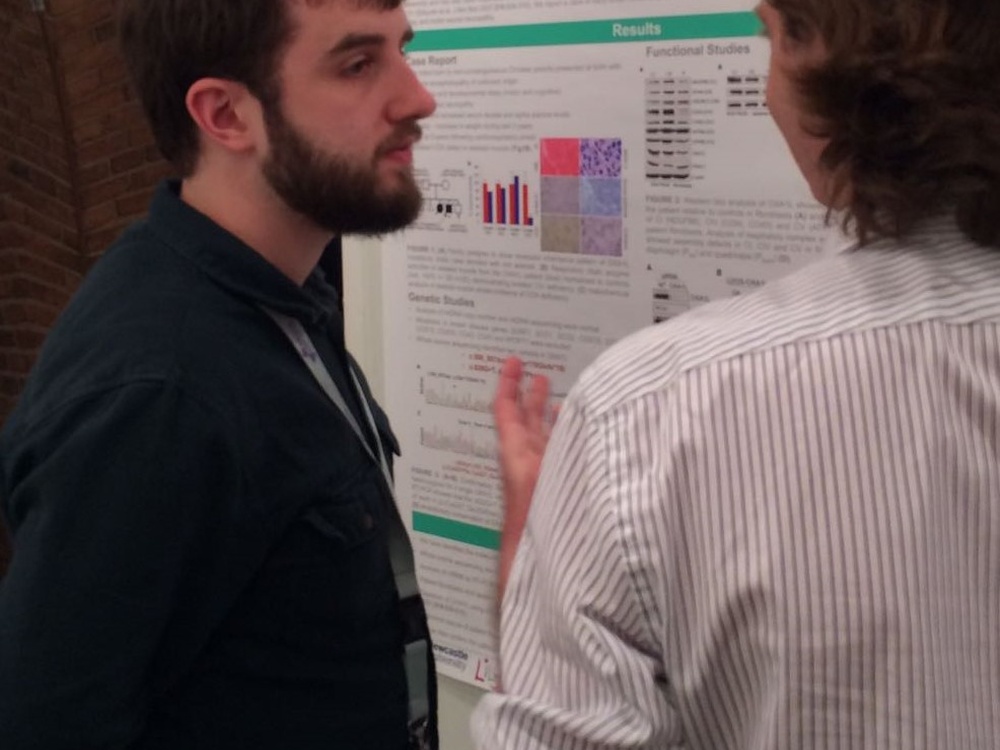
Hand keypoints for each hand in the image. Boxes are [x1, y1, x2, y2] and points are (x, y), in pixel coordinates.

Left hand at [493, 356, 555, 598]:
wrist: (534, 594)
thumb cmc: (534, 546)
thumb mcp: (539, 498)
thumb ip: (554, 463)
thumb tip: (578, 427)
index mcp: (519, 465)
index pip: (507, 415)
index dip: (508, 387)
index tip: (512, 362)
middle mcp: (530, 473)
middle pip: (527, 428)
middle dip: (532, 400)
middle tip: (539, 375)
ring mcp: (543, 489)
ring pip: (544, 447)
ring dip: (549, 421)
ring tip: (559, 399)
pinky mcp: (554, 502)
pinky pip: (559, 465)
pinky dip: (567, 446)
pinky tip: (580, 441)